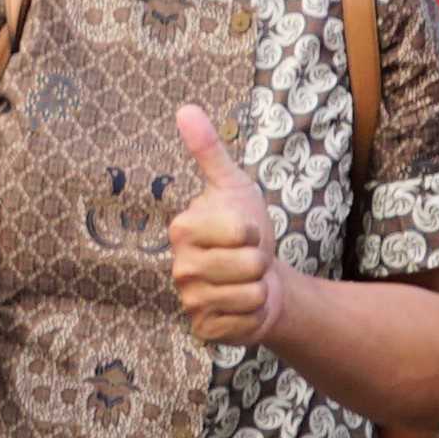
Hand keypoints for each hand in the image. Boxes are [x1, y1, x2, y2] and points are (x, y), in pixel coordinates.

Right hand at [166, 105, 283, 349]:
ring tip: (245, 281)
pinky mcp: (204, 328)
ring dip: (258, 287)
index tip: (244, 232)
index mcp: (182, 228)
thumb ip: (209, 151)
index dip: (255, 231)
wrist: (259, 278)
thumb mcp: (233, 187)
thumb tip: (185, 108)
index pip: (241, 231)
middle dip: (260, 261)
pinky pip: (246, 321)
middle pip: (249, 264)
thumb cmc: (245, 230)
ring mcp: (190, 300)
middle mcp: (179, 267)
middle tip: (246, 259)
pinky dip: (254, 314)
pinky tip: (241, 305)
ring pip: (251, 293)